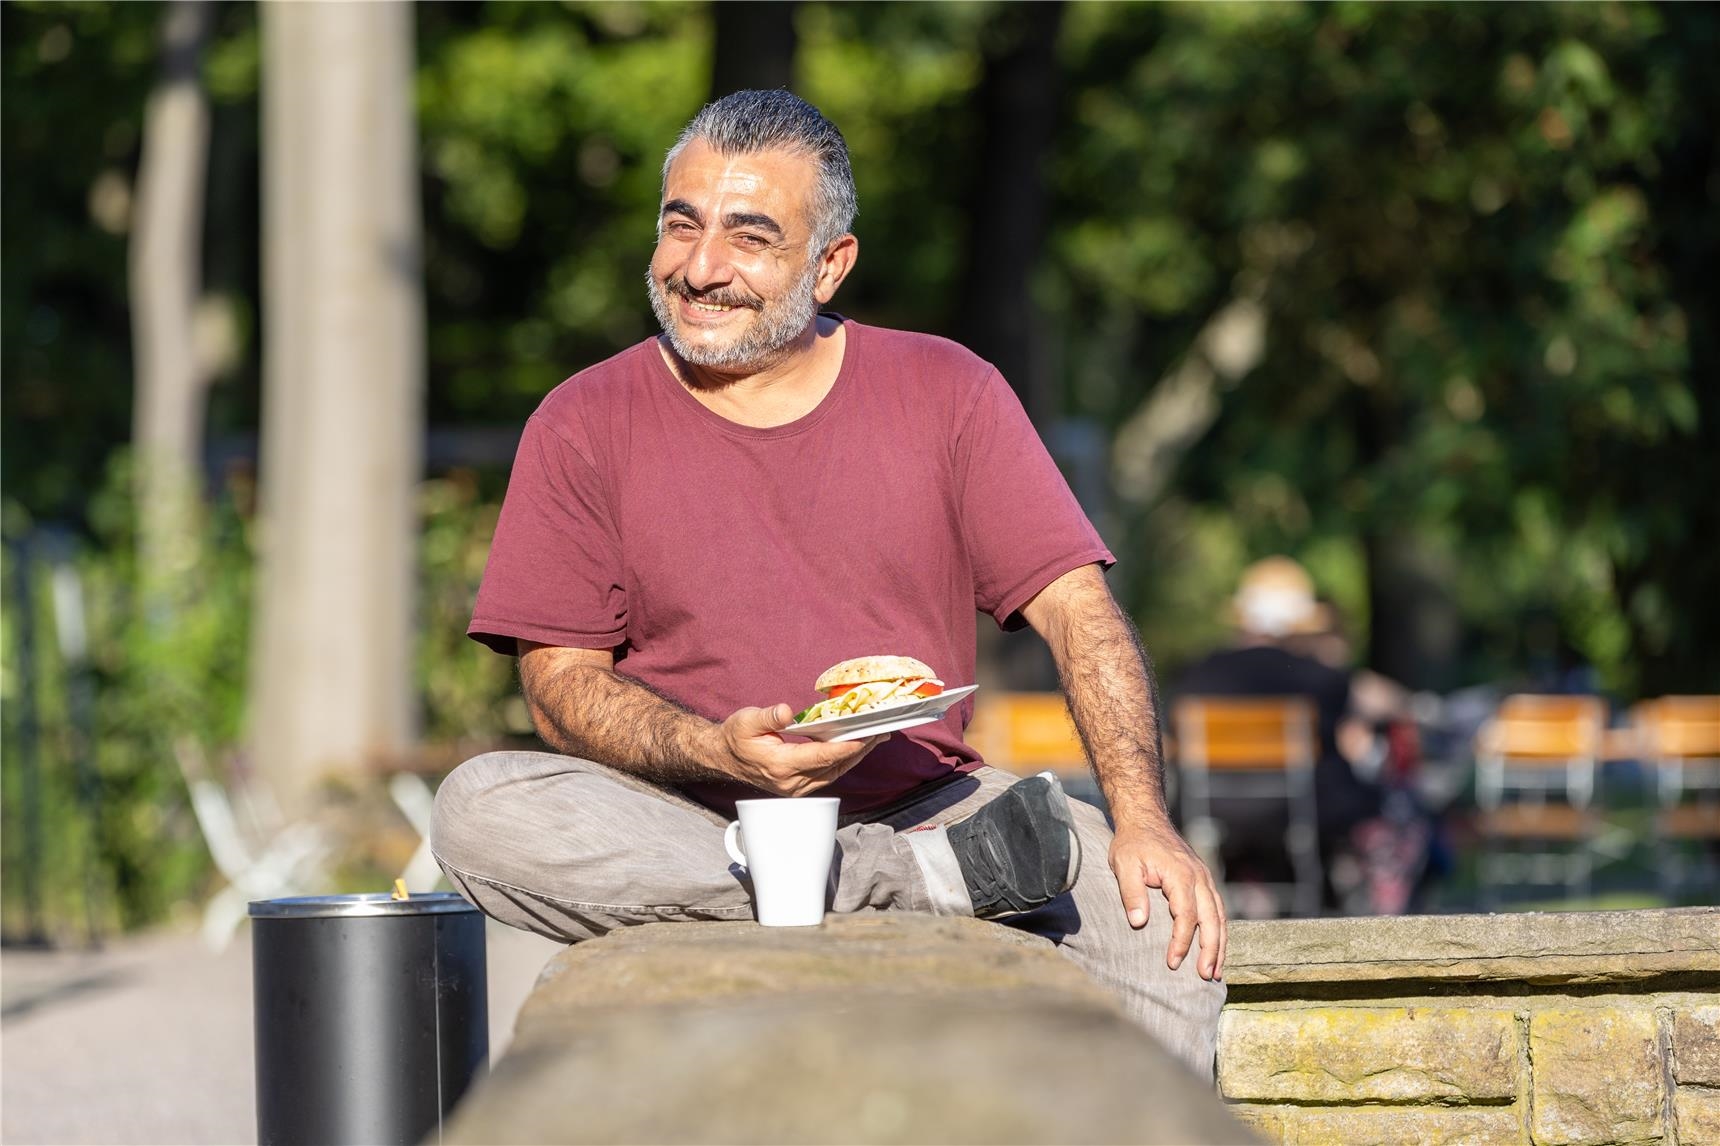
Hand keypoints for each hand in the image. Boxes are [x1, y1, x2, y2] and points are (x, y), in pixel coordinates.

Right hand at [710, 703, 883, 796]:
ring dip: (855, 756)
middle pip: (834, 766)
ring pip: (835, 772)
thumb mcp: (747, 721)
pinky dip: (843, 760)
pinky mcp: (799, 787)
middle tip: (881, 732)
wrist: (724, 757)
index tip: (866, 736)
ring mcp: (796, 788)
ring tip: (875, 738)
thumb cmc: (736, 737)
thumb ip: (768, 717)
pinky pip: (828, 774)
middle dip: (860, 750)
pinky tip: (855, 747)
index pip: (822, 757)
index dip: (846, 747)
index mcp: (781, 765)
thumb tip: (785, 712)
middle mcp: (792, 782)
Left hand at [1108, 818, 1226, 980]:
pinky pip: (1217, 909)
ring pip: (1220, 916)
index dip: (1181, 942)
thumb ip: (1131, 892)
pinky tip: (1216, 948)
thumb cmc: (1132, 843)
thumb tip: (1139, 922)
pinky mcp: (1204, 881)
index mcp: (1181, 875)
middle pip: (1212, 919)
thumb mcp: (1124, 864)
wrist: (1145, 819)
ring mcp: (1204, 879)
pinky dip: (1219, 931)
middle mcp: (1199, 878)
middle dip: (1211, 950)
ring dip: (1220, 944)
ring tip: (1215, 971)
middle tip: (1206, 976)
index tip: (1173, 963)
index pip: (1186, 916)